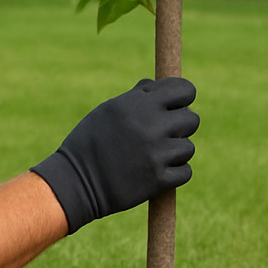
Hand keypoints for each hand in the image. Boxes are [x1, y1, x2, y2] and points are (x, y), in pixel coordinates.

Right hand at [33, 77, 198, 233]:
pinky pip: (185, 172)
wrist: (75, 182)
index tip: (176, 105)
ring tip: (154, 155)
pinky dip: (174, 173)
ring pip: (188, 147)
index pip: (184, 90)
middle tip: (163, 134)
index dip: (183, 97)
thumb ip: (136, 97)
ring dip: (175, 152)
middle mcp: (150, 125)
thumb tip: (156, 85)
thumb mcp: (108, 110)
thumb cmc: (89, 142)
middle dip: (181, 126)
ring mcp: (156, 153)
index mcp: (138, 104)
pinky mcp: (159, 179)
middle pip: (192, 119)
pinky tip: (156, 171)